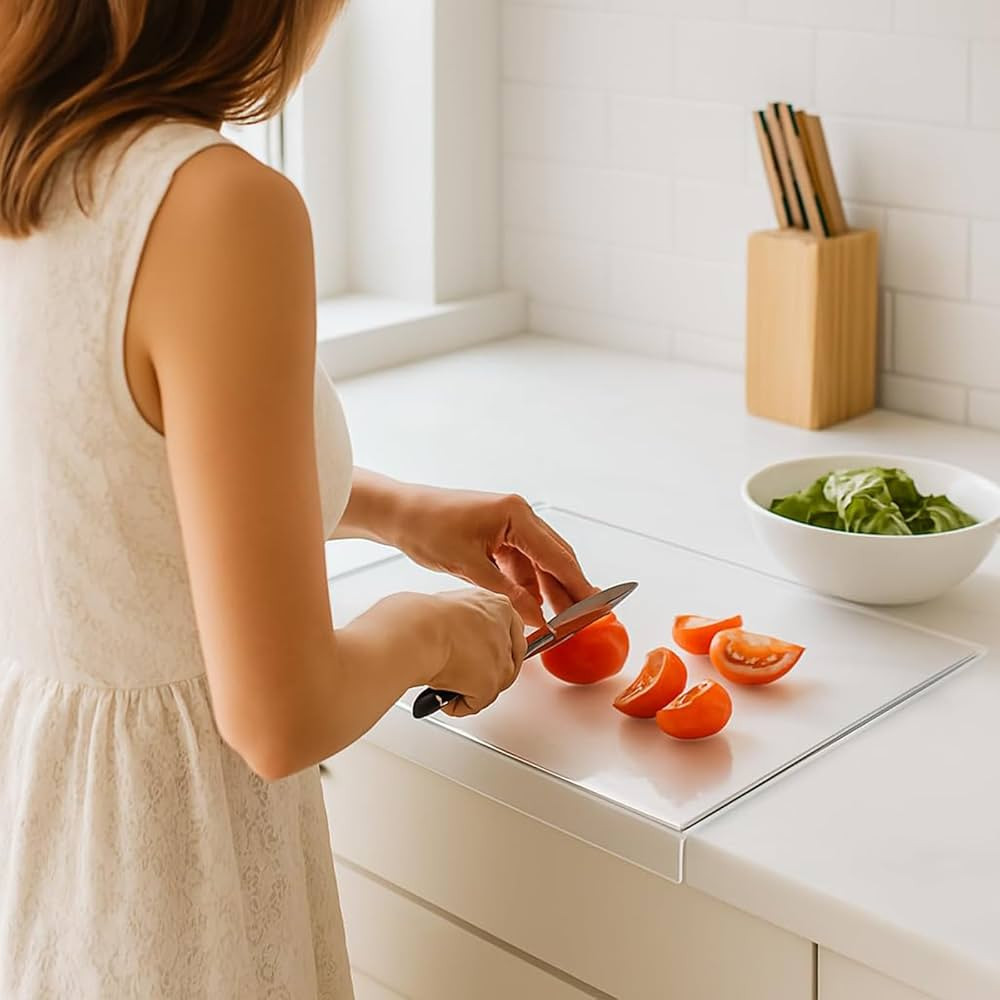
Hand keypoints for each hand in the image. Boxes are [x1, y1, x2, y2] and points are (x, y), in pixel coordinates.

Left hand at [392, 488, 596, 627]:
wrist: (400, 513)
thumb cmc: (428, 527)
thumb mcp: (469, 566)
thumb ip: (508, 592)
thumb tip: (537, 617)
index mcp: (516, 515)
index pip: (556, 557)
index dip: (578, 585)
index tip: (597, 605)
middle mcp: (519, 515)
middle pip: (554, 558)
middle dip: (570, 590)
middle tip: (586, 617)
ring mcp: (509, 524)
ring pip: (539, 563)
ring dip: (548, 590)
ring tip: (561, 619)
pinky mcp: (497, 534)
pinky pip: (521, 562)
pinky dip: (527, 584)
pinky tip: (533, 606)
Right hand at [411, 589, 526, 716]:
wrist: (415, 631)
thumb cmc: (420, 618)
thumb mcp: (449, 608)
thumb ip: (464, 622)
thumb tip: (455, 637)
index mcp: (497, 605)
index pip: (509, 630)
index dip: (493, 646)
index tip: (482, 655)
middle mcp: (504, 631)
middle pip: (506, 659)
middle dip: (483, 671)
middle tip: (461, 675)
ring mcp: (500, 658)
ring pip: (492, 683)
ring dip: (469, 688)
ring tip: (445, 682)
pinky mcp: (490, 683)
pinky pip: (476, 703)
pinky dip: (458, 704)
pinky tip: (442, 692)